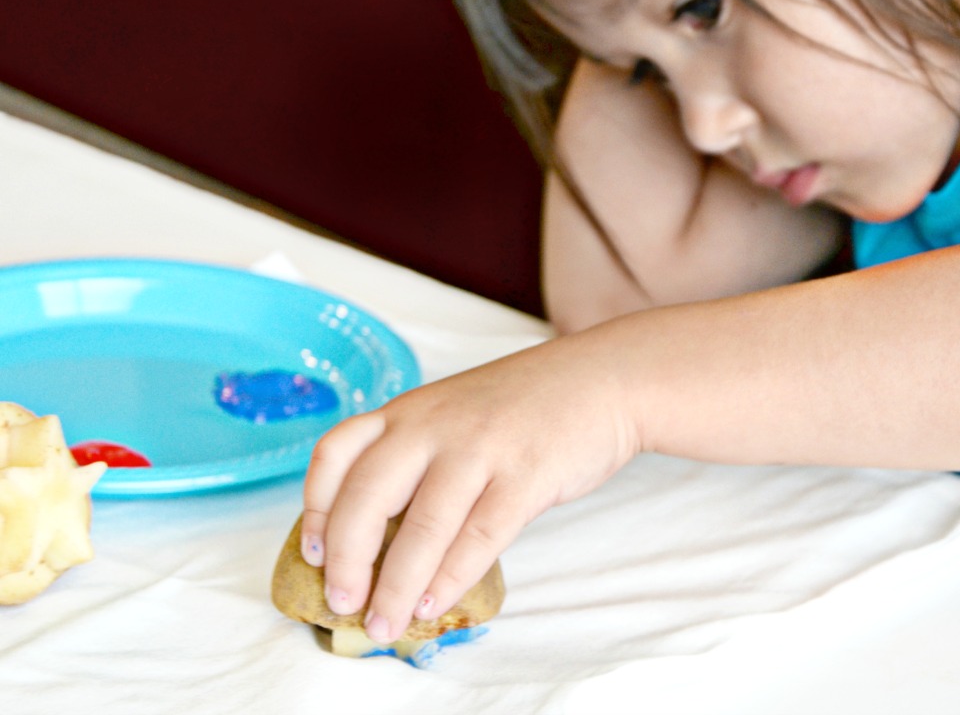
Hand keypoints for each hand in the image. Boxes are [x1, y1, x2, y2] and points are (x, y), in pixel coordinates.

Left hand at [299, 332, 638, 642]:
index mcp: (410, 409)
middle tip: (344, 602)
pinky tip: (435, 602)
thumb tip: (379, 539)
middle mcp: (435, 424)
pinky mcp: (525, 475)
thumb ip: (416, 456)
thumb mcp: (453, 412)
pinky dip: (451, 577)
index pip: (337, 453)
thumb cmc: (524, 406)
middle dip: (348, 560)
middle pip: (367, 496)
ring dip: (397, 584)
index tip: (314, 550)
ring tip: (387, 621)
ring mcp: (481, 448)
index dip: (316, 507)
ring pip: (422, 526)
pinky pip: (479, 537)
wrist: (602, 381)